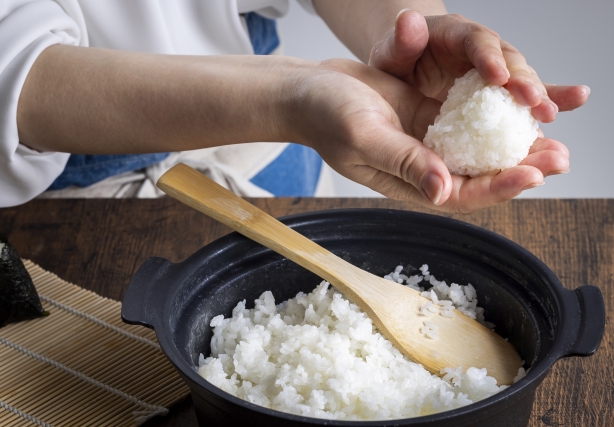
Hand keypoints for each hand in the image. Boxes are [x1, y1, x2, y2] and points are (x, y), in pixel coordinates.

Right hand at [285, 59, 567, 212]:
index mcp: (407, 182)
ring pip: (479, 150)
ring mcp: (428, 142)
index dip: (498, 186)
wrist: (310, 90)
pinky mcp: (429, 118)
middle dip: (520, 168)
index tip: (532, 172)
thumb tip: (441, 189)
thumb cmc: (326, 116)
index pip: (461, 194)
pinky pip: (468, 121)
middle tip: (560, 156)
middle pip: (479, 176)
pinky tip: (519, 107)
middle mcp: (422, 168)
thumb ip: (403, 161)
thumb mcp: (364, 136)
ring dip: (514, 145)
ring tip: (552, 135)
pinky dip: (494, 118)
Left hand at [368, 11, 589, 123]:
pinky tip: (566, 110)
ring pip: (521, 82)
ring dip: (539, 97)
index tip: (497, 76)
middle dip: (522, 81)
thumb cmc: (397, 61)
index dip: (488, 56)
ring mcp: (494, 72)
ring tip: (551, 114)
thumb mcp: (391, 52)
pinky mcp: (498, 95)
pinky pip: (523, 100)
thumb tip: (408, 21)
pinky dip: (546, 102)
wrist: (405, 72)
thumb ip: (401, 41)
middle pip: (508, 61)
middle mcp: (482, 50)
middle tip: (534, 101)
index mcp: (456, 34)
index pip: (475, 41)